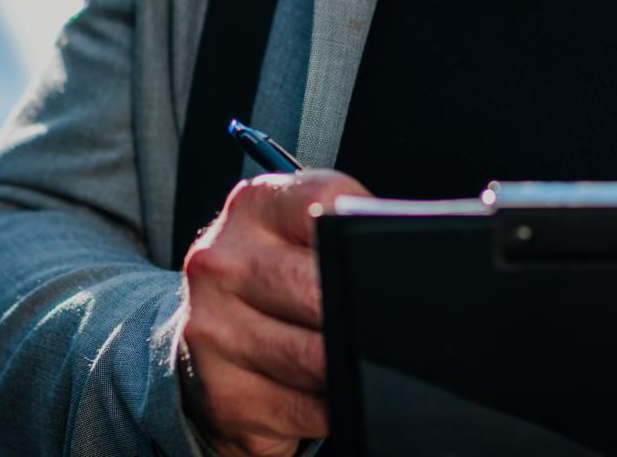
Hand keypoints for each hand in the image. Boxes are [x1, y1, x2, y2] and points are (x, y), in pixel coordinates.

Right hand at [175, 168, 369, 456]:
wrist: (209, 338)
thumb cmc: (275, 283)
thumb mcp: (300, 236)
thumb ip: (344, 231)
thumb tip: (407, 258)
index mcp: (254, 206)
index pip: (327, 207)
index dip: (367, 239)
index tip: (384, 261)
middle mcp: (222, 261)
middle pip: (320, 291)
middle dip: (360, 314)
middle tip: (380, 323)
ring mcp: (213, 328)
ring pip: (316, 358)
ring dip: (348, 367)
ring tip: (352, 358)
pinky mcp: (222, 392)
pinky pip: (305, 409)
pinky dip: (330, 408)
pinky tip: (326, 393)